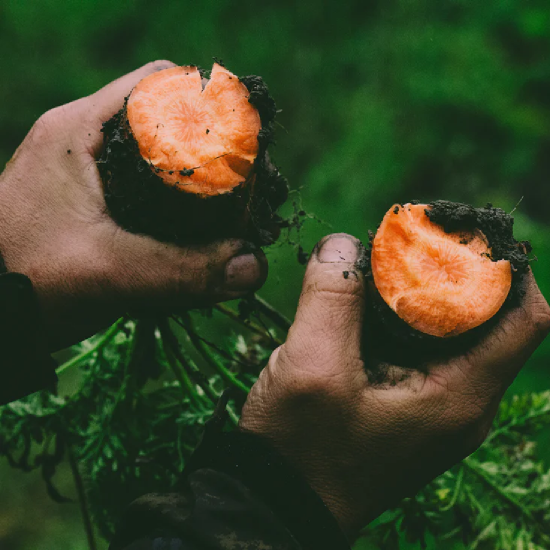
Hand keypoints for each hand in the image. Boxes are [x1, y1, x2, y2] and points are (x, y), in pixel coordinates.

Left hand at [0, 61, 266, 350]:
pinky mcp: (92, 202)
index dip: (206, 102)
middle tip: (246, 184)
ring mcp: (87, 173)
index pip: (156, 84)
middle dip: (209, 148)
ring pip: (156, 159)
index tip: (244, 142)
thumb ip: (181, 270)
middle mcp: (83, 141)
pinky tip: (196, 233)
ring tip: (231, 210)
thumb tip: (254, 267)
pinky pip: (146, 190)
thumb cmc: (28, 283)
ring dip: (195, 181)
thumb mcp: (106, 272)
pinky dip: (176, 205)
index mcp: (78, 131)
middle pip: (162, 120)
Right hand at [240, 233, 549, 538]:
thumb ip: (331, 296)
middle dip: (453, 272)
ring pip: (452, 331)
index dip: (502, 266)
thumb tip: (343, 243)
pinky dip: (401, 318)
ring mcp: (436, 405)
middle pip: (490, 318)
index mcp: (460, 397)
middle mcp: (462, 401)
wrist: (279, 502)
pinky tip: (362, 306)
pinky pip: (422, 349)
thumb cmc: (300, 450)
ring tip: (378, 267)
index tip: (454, 233)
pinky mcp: (409, 404)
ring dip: (422, 294)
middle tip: (406, 242)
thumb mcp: (311, 367)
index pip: (526, 318)